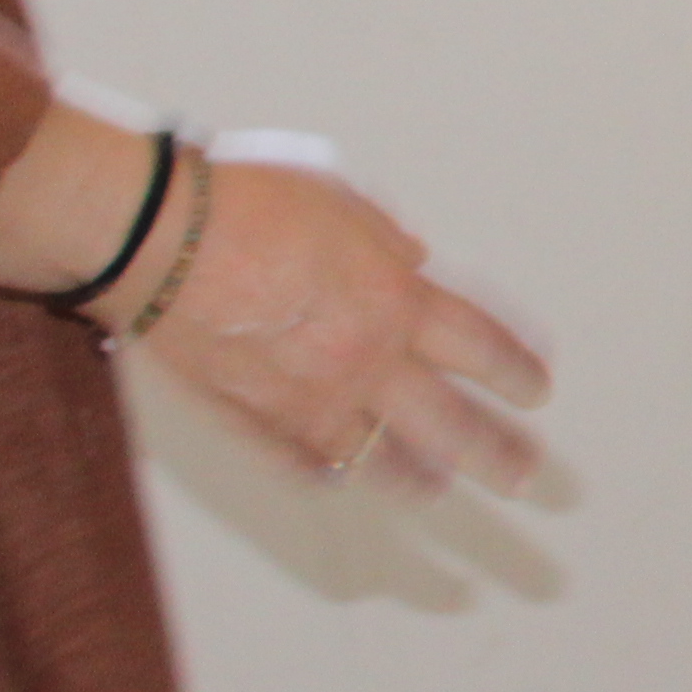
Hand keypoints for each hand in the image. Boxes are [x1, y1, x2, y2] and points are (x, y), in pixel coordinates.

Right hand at [126, 144, 553, 496]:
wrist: (157, 238)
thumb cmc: (244, 205)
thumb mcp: (343, 204)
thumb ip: (386, 244)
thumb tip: (412, 262)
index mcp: (398, 301)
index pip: (482, 348)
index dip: (515, 372)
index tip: (535, 391)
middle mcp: (364, 359)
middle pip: (451, 422)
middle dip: (496, 453)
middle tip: (523, 474)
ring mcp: (308, 397)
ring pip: (380, 456)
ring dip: (417, 476)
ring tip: (439, 488)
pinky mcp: (251, 418)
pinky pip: (301, 458)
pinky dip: (324, 469)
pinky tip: (339, 476)